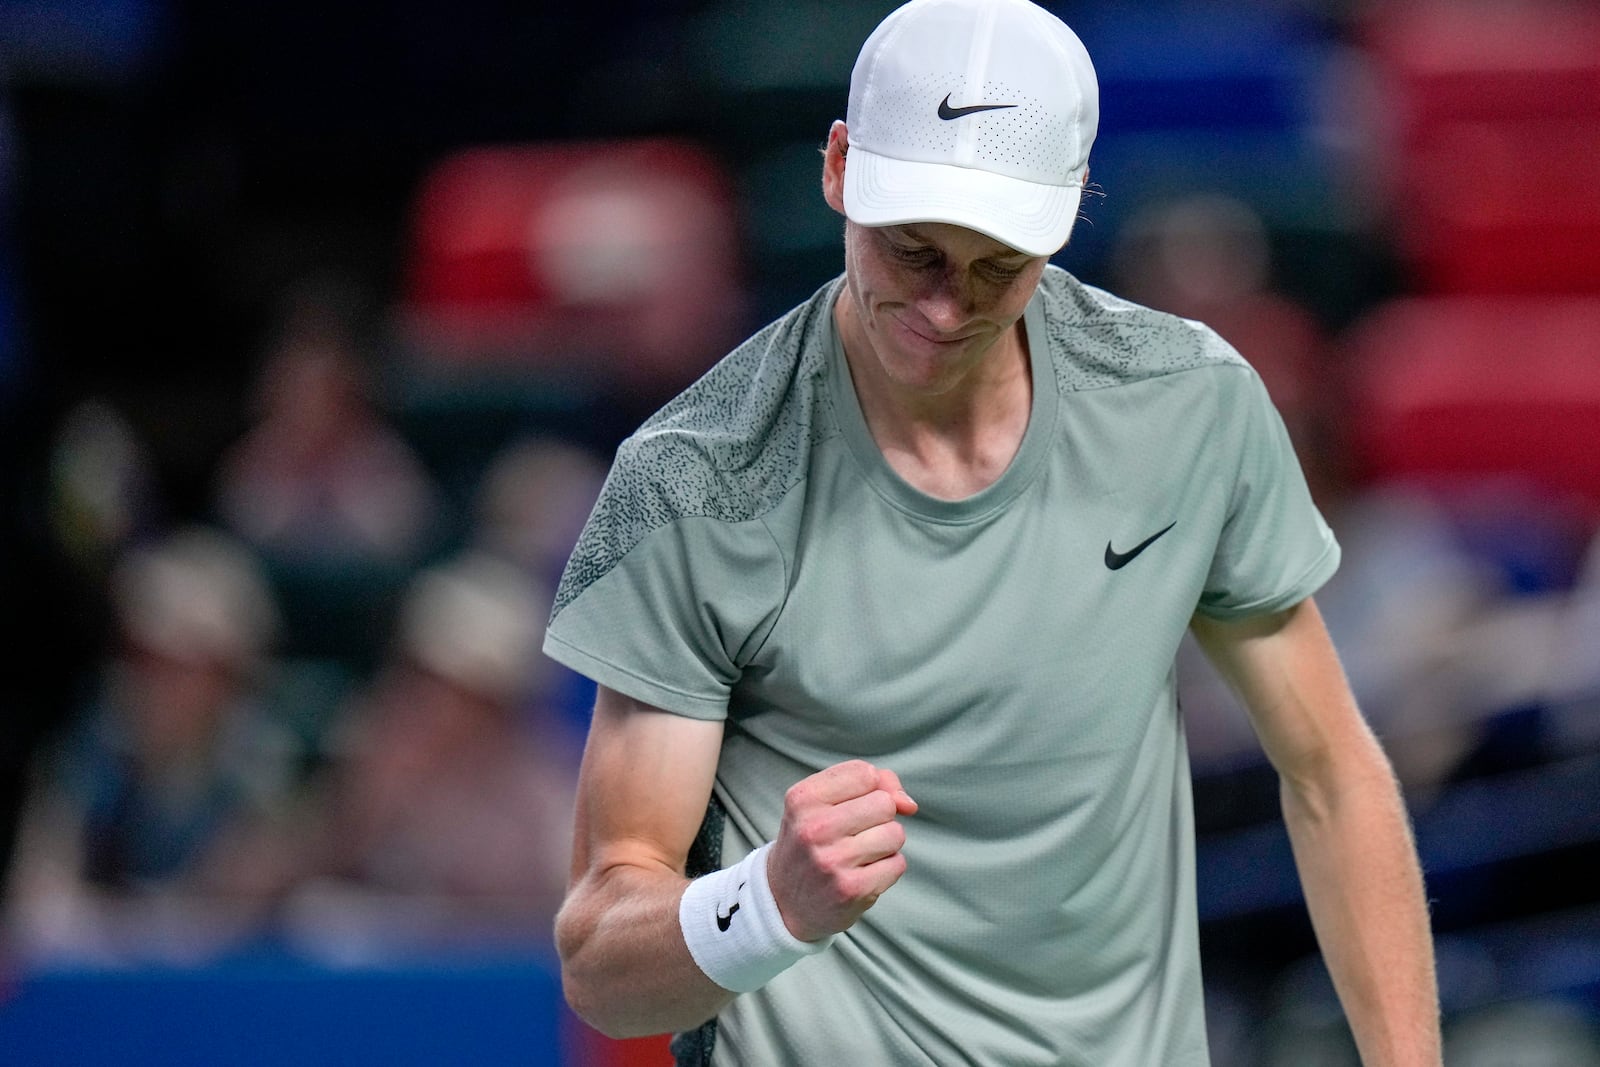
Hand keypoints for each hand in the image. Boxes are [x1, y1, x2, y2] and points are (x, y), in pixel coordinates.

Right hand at [766, 759, 916, 942]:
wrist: (783, 902)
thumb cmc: (811, 843)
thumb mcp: (821, 803)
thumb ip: (870, 785)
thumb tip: (908, 804)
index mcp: (803, 799)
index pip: (865, 774)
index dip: (871, 788)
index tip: (854, 805)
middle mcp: (815, 828)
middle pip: (885, 803)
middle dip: (879, 817)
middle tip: (854, 834)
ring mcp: (833, 861)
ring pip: (896, 833)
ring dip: (885, 844)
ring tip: (858, 854)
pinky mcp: (852, 889)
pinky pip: (898, 864)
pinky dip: (886, 868)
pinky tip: (862, 874)